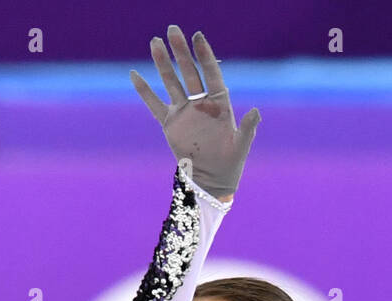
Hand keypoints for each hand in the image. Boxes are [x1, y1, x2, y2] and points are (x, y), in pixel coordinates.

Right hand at [130, 25, 260, 199]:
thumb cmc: (230, 162)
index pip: (211, 73)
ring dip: (163, 63)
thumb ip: (248, 128)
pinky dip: (144, 91)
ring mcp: (184, 111)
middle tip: (173, 29)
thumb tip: (256, 111)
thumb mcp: (241, 145)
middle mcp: (200, 103)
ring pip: (171, 82)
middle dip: (181, 51)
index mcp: (219, 103)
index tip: (197, 36)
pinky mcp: (170, 123)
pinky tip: (134, 74)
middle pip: (189, 72)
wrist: (211, 179)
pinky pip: (154, 104)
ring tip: (155, 42)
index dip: (205, 55)